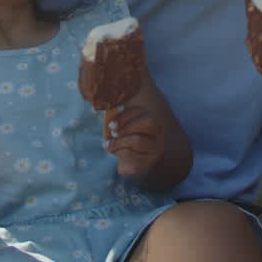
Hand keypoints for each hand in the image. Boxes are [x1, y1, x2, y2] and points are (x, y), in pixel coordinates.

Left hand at [104, 73, 190, 189]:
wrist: (141, 168)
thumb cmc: (129, 145)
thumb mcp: (125, 129)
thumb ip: (120, 116)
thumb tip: (103, 93)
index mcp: (151, 123)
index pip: (143, 113)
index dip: (126, 116)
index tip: (111, 124)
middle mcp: (158, 135)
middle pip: (148, 122)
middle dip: (126, 125)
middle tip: (112, 132)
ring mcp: (156, 150)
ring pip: (138, 140)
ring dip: (119, 142)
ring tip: (108, 145)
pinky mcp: (149, 165)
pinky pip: (133, 157)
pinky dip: (119, 154)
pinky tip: (114, 153)